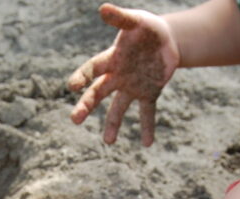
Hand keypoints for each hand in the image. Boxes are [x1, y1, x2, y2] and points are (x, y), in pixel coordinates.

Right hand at [68, 3, 178, 145]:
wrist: (167, 39)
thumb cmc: (147, 28)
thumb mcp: (136, 21)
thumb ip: (121, 18)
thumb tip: (102, 9)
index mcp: (111, 59)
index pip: (92, 70)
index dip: (82, 77)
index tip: (72, 86)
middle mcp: (117, 76)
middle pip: (98, 93)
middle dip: (86, 105)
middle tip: (75, 119)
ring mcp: (131, 87)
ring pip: (118, 108)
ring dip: (113, 124)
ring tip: (109, 142)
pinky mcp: (148, 93)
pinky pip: (146, 112)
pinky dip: (147, 127)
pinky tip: (147, 144)